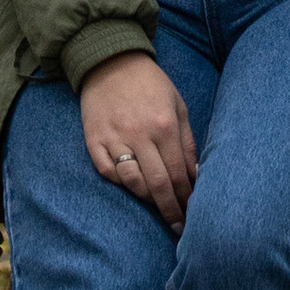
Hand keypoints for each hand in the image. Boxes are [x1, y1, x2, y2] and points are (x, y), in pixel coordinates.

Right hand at [79, 54, 198, 230]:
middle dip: (170, 210)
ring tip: (158, 206)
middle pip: (157, 185)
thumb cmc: (150, 85)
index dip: (187, 198)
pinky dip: (121, 183)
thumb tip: (195, 175)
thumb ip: (187, 142)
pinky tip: (132, 186)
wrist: (110, 62)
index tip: (193, 214)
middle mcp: (140, 135)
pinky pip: (108, 172)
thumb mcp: (178, 105)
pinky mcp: (94, 140)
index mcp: (164, 126)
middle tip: (179, 227)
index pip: (179, 174)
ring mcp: (114, 138)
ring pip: (132, 182)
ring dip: (147, 200)